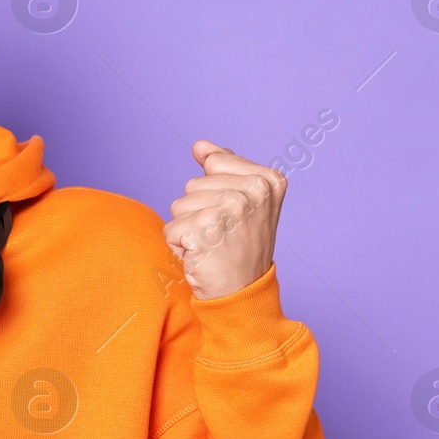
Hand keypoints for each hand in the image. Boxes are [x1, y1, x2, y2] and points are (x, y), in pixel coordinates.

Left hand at [164, 140, 285, 300]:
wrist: (244, 292)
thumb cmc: (241, 248)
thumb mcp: (242, 202)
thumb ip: (224, 168)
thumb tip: (200, 146)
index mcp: (268, 179)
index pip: (214, 162)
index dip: (214, 192)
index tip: (236, 217)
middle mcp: (254, 190)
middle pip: (193, 184)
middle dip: (199, 212)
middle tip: (223, 236)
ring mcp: (231, 208)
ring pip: (179, 205)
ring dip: (189, 229)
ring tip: (214, 245)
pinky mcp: (206, 229)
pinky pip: (171, 229)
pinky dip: (179, 247)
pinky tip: (203, 257)